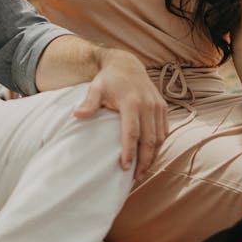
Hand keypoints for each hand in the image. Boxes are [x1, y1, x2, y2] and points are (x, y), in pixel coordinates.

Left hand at [72, 50, 167, 180]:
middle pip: (149, 140)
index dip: (129, 151)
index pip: (132, 132)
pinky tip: (150, 155)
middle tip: (135, 177)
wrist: (127, 64)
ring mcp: (158, 106)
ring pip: (159, 138)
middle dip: (144, 161)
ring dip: (153, 156)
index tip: (124, 167)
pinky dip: (159, 145)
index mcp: (131, 102)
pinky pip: (164, 131)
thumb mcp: (95, 88)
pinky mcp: (163, 108)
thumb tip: (77, 115)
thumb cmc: (108, 80)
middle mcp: (148, 105)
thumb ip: (88, 103)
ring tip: (143, 170)